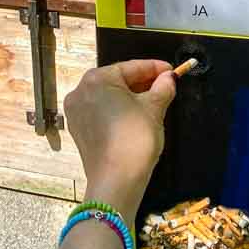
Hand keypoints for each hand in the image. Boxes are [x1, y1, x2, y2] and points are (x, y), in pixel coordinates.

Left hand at [64, 59, 176, 222]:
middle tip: (166, 85)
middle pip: (117, 81)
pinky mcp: (78, 130)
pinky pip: (101, 112)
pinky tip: (136, 116)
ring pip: (109, 97)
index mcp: (97, 79)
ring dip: (131, 97)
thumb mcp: (154, 109)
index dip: (155, 68)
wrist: (116, 180)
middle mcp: (80, 91)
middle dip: (143, 82)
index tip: (172, 70)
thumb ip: (163, 88)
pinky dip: (118, 111)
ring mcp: (76, 112)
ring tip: (155, 100)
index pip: (131, 67)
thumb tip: (169, 78)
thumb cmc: (135, 138)